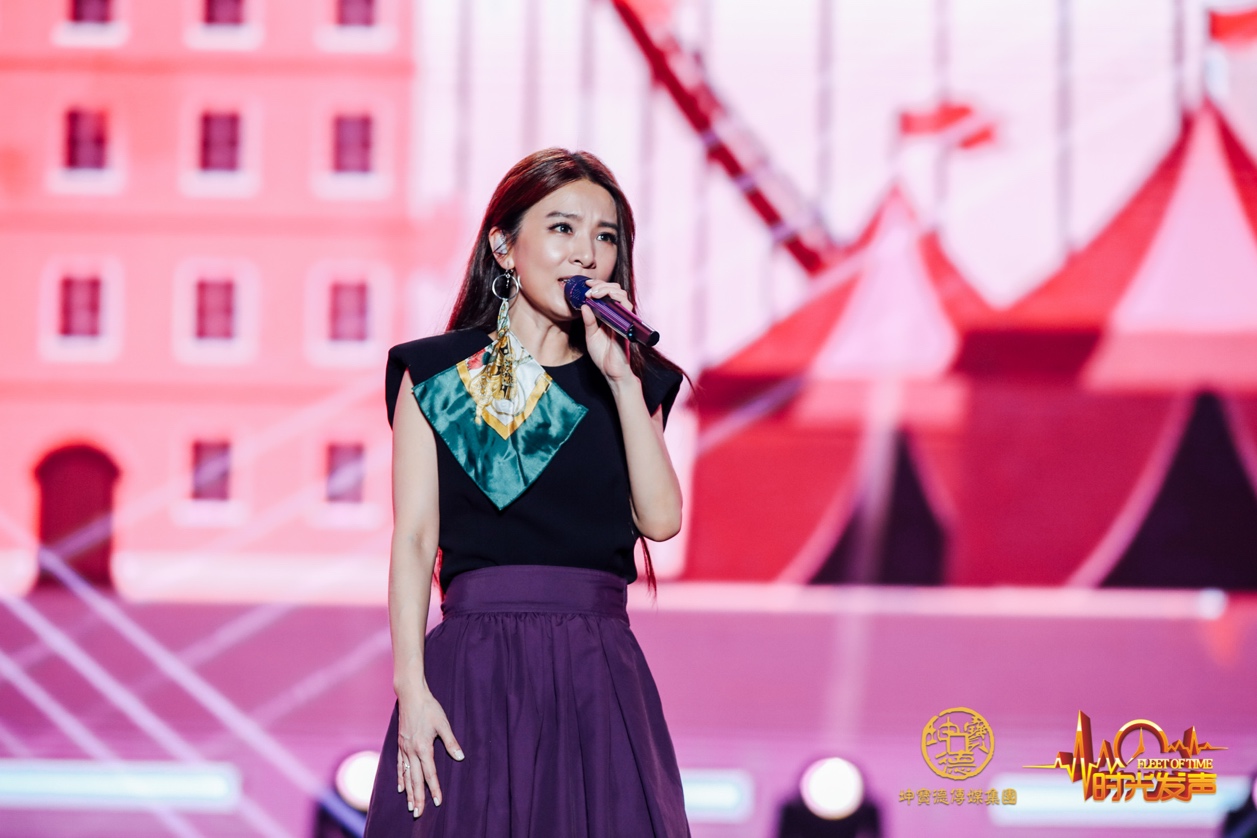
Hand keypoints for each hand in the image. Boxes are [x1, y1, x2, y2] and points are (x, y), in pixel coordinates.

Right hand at [396, 685, 463, 817]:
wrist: (410, 695)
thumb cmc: (429, 708)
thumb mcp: (443, 724)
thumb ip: (451, 742)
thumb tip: (460, 758)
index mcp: (423, 747)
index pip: (429, 773)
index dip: (434, 788)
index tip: (437, 802)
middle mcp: (411, 751)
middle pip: (415, 779)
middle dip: (418, 797)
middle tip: (418, 813)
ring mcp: (404, 748)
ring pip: (406, 775)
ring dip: (408, 792)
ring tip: (410, 806)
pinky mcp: (400, 744)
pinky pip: (399, 765)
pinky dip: (400, 778)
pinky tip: (401, 787)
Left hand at [580, 279, 633, 382]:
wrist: (611, 371)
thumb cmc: (603, 354)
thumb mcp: (590, 335)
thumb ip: (588, 321)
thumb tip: (584, 305)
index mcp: (609, 315)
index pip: (607, 294)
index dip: (598, 286)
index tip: (586, 284)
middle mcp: (618, 315)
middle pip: (616, 291)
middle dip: (602, 285)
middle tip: (589, 288)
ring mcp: (623, 319)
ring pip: (622, 296)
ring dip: (607, 290)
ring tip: (594, 294)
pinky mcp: (627, 325)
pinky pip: (626, 309)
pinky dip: (616, 301)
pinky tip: (603, 302)